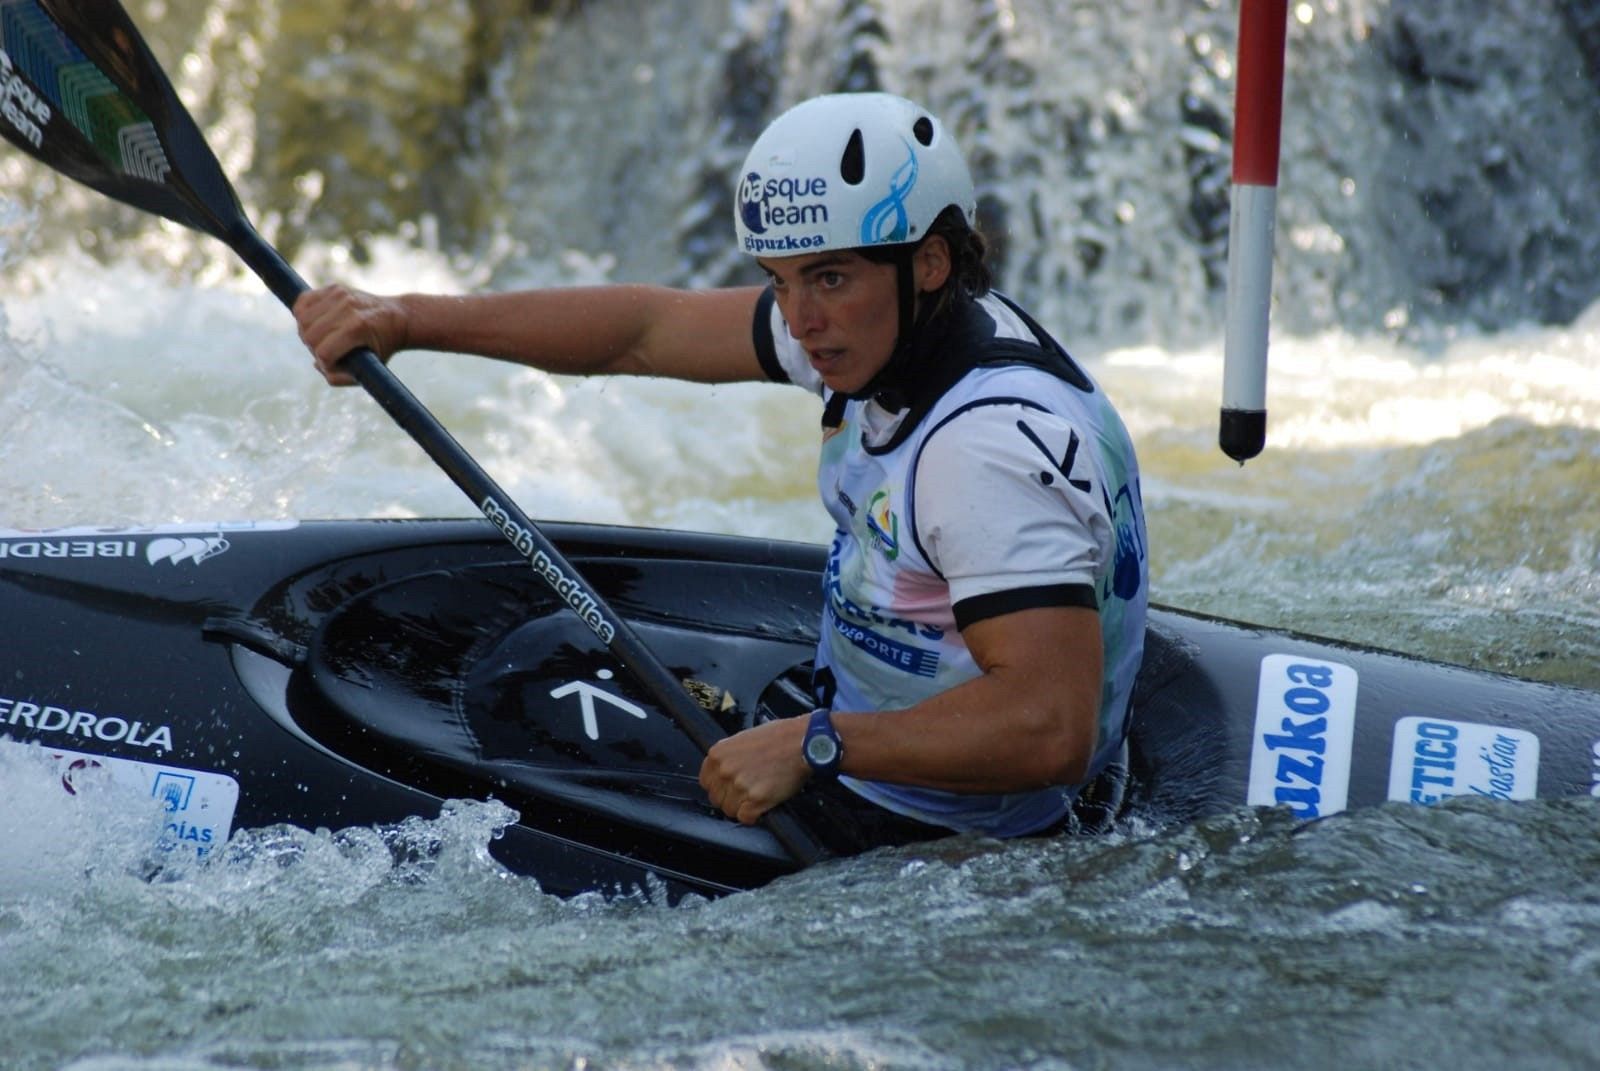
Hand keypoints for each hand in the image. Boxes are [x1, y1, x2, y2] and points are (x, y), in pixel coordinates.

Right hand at [292, 285, 407, 385]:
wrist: (398, 318)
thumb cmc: (383, 346)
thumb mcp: (370, 369)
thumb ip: (342, 377)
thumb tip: (318, 365)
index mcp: (358, 328)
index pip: (324, 352)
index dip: (325, 364)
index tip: (334, 363)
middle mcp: (348, 308)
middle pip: (309, 335)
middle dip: (314, 348)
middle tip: (327, 350)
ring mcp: (340, 295)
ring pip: (302, 318)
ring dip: (306, 332)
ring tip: (321, 337)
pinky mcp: (334, 288)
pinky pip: (303, 301)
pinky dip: (302, 314)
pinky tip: (315, 322)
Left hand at [698, 716, 810, 824]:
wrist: (802, 741)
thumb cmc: (780, 736)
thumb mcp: (744, 738)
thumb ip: (730, 756)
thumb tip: (724, 771)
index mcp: (718, 754)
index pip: (706, 782)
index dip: (719, 787)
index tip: (727, 788)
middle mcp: (725, 770)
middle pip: (716, 799)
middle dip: (730, 798)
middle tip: (746, 793)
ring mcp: (739, 786)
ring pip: (730, 810)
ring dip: (742, 807)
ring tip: (757, 797)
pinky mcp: (756, 799)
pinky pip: (745, 818)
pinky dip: (754, 816)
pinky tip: (762, 805)